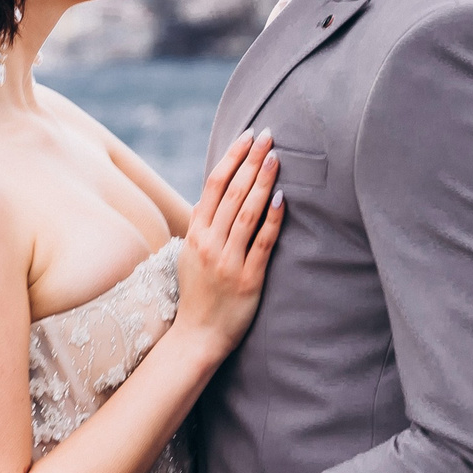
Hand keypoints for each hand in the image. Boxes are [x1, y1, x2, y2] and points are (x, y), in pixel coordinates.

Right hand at [174, 131, 284, 362]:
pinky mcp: (248, 279)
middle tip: (268, 136)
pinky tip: (282, 198)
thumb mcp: (190, 256)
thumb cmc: (197, 294)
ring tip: (277, 157)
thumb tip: (211, 196)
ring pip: (246, 212)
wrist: (197, 336)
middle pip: (231, 192)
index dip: (232, 157)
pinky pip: (262, 242)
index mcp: (194, 234)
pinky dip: (272, 218)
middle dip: (252, 160)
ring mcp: (228, 261)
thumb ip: (201, 227)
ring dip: (263, 181)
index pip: (213, 185)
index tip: (248, 136)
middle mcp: (209, 244)